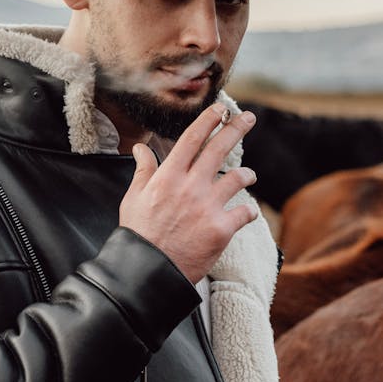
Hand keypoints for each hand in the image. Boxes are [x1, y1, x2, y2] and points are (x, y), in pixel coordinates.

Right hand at [119, 104, 257, 283]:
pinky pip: (245, 212)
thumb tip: (140, 148)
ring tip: (248, 176)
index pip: (192, 139)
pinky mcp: (222, 229)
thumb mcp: (133, 198)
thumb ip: (143, 171)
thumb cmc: (138, 235)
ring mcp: (207, 207)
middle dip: (236, 129)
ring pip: (237, 178)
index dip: (208, 120)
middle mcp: (190, 187)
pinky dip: (249, 210)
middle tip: (248, 118)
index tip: (220, 109)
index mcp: (168, 177)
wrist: (148, 271)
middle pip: (218, 149)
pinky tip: (247, 211)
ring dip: (246, 174)